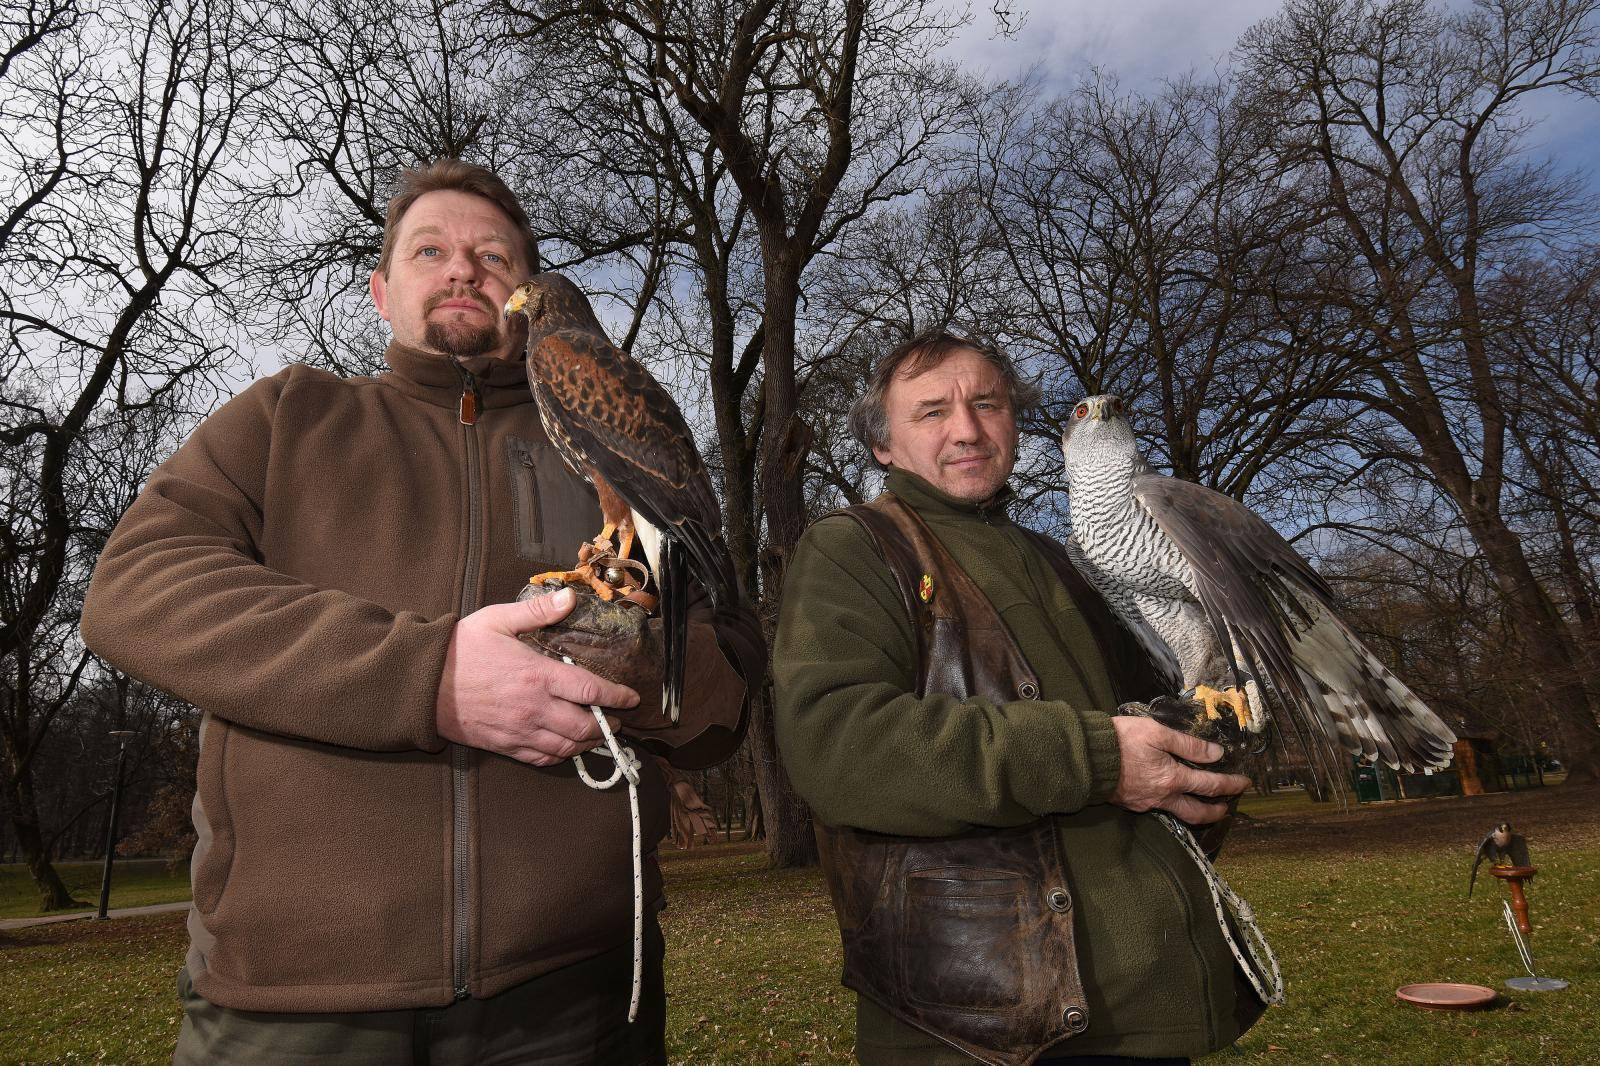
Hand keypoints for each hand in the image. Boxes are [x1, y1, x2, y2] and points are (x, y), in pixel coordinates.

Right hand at [436, 588, 640, 765]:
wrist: (420, 684)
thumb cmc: (460, 649)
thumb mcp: (498, 619)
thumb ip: (538, 611)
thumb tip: (570, 598)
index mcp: (537, 675)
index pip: (591, 691)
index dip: (617, 697)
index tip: (631, 698)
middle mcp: (533, 708)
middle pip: (584, 726)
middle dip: (607, 725)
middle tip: (617, 720)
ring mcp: (519, 731)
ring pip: (566, 747)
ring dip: (588, 744)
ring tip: (598, 735)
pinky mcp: (505, 745)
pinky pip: (542, 759)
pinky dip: (561, 756)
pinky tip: (567, 748)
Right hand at [1107, 715, 1250, 823]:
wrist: (1087, 758)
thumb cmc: (1122, 740)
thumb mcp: (1157, 733)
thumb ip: (1188, 745)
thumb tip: (1216, 754)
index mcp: (1172, 779)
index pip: (1210, 785)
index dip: (1231, 784)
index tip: (1245, 783)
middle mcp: (1163, 797)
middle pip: (1196, 813)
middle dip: (1215, 812)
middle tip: (1227, 808)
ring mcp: (1146, 803)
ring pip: (1177, 814)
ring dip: (1195, 812)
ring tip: (1203, 807)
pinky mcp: (1132, 803)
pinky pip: (1158, 808)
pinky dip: (1171, 805)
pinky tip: (1171, 796)